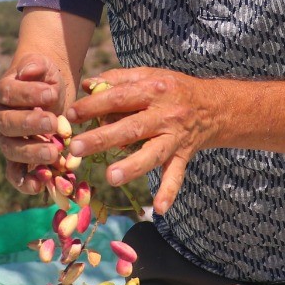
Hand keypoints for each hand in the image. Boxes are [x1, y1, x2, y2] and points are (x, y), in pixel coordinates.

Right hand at [0, 53, 67, 192]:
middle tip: (53, 123)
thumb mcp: (44, 66)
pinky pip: (15, 173)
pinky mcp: (17, 159)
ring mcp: (7, 141)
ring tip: (55, 154)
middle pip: (7, 125)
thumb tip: (29, 69)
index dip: (28, 94)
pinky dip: (25, 182)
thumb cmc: (45, 78)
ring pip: (12, 150)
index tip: (51, 94)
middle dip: (30, 125)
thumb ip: (36, 65)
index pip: (9, 94)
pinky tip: (40, 186)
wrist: (50, 93)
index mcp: (2, 93)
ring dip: (32, 154)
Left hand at [64, 67, 219, 214]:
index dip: (94, 106)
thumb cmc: (172, 89)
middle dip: (103, 138)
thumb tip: (86, 86)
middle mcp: (165, 115)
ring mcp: (174, 138)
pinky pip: (176, 175)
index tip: (70, 115)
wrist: (214, 106)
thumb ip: (117, 79)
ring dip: (133, 166)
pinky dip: (169, 191)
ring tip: (111, 177)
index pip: (119, 97)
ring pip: (153, 153)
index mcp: (152, 90)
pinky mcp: (183, 155)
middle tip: (77, 148)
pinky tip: (158, 208)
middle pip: (132, 128)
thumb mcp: (149, 75)